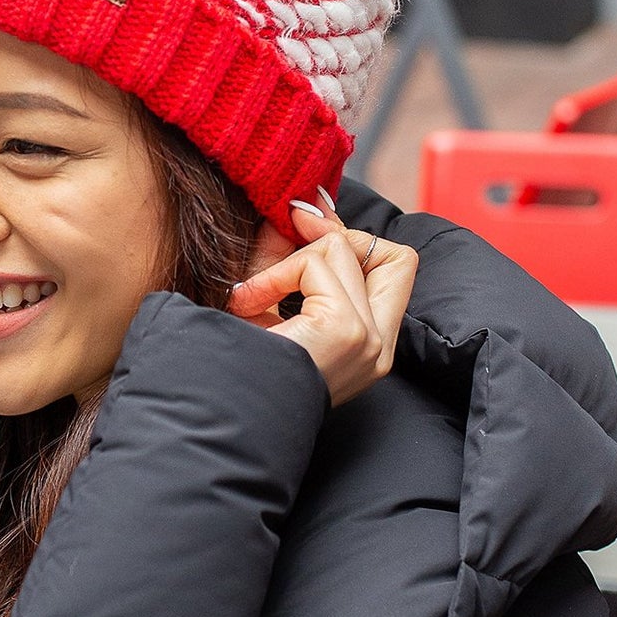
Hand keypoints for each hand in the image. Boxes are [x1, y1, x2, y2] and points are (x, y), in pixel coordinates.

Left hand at [228, 190, 417, 406]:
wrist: (219, 412)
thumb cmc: (237, 366)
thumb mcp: (271, 306)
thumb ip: (292, 257)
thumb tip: (304, 204)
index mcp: (367, 349)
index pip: (391, 271)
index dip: (351, 238)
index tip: (304, 222)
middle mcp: (378, 348)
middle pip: (397, 255)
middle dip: (340, 234)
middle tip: (291, 233)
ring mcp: (368, 339)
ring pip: (344, 248)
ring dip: (287, 261)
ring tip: (251, 297)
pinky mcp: (347, 329)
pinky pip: (313, 263)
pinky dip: (273, 275)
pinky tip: (246, 303)